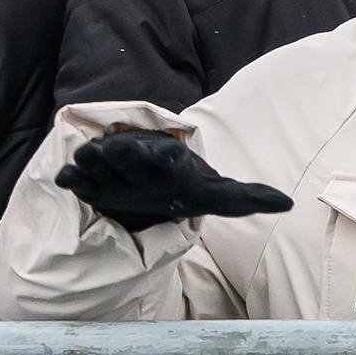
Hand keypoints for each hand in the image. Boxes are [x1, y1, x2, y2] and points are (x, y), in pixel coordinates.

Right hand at [56, 129, 291, 232]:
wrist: (148, 183)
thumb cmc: (183, 187)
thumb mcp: (215, 194)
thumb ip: (249, 198)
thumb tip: (290, 205)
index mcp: (168, 159)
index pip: (168, 153)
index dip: (169, 154)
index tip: (173, 155)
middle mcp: (138, 159)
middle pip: (128, 152)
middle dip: (124, 151)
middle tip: (120, 149)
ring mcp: (110, 168)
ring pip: (97, 157)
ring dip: (92, 158)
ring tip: (86, 159)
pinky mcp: (89, 182)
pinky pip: (74, 176)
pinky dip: (68, 177)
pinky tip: (65, 183)